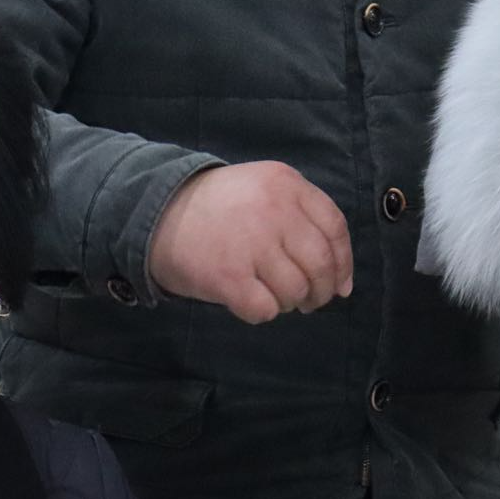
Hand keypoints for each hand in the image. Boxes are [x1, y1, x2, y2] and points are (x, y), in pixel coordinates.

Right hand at [148, 162, 353, 324]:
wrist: (155, 214)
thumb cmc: (216, 207)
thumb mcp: (262, 189)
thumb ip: (301, 218)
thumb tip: (341, 282)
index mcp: (286, 185)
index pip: (335, 228)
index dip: (343, 262)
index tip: (339, 284)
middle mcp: (274, 212)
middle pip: (320, 263)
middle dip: (322, 290)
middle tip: (311, 301)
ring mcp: (251, 245)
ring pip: (296, 290)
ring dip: (291, 303)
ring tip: (278, 299)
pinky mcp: (228, 277)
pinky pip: (265, 309)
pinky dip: (264, 313)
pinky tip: (252, 303)